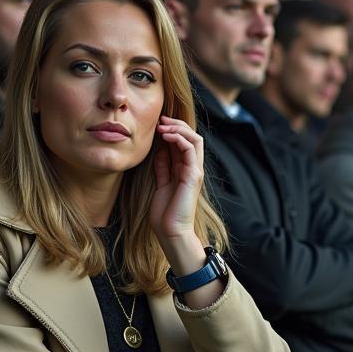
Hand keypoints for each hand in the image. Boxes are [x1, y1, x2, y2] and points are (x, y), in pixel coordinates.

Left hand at [149, 116, 205, 249]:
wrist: (170, 231)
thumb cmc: (165, 212)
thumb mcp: (161, 183)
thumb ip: (162, 167)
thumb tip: (160, 150)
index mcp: (185, 169)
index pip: (184, 142)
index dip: (173, 129)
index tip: (157, 124)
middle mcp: (193, 168)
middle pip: (193, 136)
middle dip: (177, 124)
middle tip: (161, 119)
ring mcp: (195, 171)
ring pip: (195, 139)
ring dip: (178, 128)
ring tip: (162, 126)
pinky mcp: (193, 176)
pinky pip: (191, 150)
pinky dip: (179, 139)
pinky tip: (166, 136)